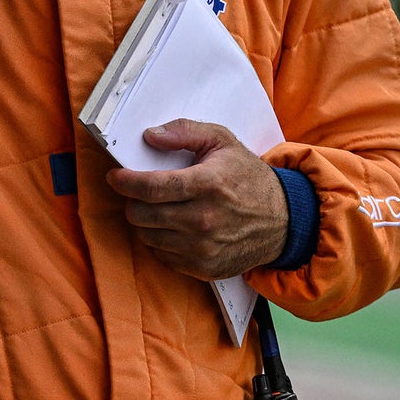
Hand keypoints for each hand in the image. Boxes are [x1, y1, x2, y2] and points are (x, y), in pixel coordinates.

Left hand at [108, 119, 289, 280]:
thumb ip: (185, 132)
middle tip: (142, 192)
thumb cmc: (248, 178)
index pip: (150, 188)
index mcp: (207, 184)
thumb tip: (150, 136)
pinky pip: (162, 255)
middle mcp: (203, 220)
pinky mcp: (203, 268)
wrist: (283, 220)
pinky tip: (176, 227)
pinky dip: (161, 241)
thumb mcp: (223, 141)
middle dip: (134, 201)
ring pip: (147, 236)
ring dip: (147, 222)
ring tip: (162, 209)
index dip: (125, 182)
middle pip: (142, 215)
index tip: (116, 177)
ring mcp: (202, 248)